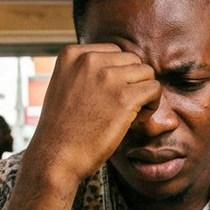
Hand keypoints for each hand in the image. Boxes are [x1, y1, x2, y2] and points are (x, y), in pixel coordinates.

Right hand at [23, 43, 160, 188]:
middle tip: (122, 108)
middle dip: (133, 83)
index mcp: (72, 54)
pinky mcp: (124, 97)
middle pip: (132, 60)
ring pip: (147, 72)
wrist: (55, 157)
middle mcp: (89, 60)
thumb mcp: (64, 86)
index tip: (109, 97)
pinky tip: (137, 120)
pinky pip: (154, 89)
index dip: (118, 75)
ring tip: (131, 114)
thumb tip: (120, 67)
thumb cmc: (61, 129)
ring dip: (144, 93)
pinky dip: (152, 105)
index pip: (114, 52)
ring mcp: (107, 77)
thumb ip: (86, 72)